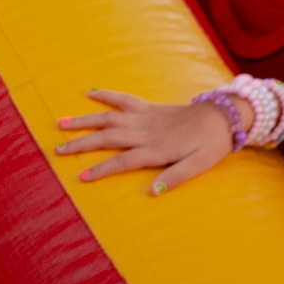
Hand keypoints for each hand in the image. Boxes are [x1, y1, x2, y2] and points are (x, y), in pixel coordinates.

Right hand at [54, 90, 239, 194]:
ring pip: (109, 117)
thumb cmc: (212, 144)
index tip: (80, 176)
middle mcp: (145, 132)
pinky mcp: (149, 108)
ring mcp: (145, 117)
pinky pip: (124, 99)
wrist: (225, 116)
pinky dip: (107, 95)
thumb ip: (176, 177)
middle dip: (81, 144)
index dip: (100, 169)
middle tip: (58, 150)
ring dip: (84, 120)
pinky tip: (90, 92)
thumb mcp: (200, 165)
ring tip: (61, 123)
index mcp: (155, 149)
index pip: (122, 161)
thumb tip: (153, 192)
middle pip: (107, 137)